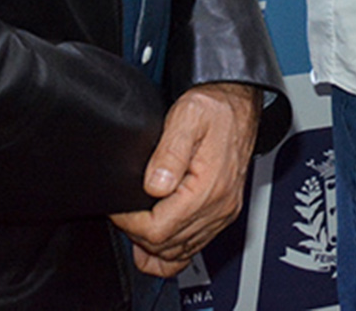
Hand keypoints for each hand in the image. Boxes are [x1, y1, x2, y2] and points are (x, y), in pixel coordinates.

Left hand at [109, 82, 262, 276]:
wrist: (238, 103)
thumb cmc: (214, 108)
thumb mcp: (187, 117)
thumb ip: (169, 151)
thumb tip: (154, 186)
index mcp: (210, 186)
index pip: (158, 230)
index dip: (130, 224)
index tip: (118, 209)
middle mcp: (220, 205)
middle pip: (167, 246)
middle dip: (137, 234)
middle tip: (124, 212)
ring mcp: (223, 212)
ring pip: (180, 252)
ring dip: (152, 245)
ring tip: (135, 225)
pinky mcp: (223, 212)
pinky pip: (195, 248)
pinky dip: (172, 252)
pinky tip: (155, 245)